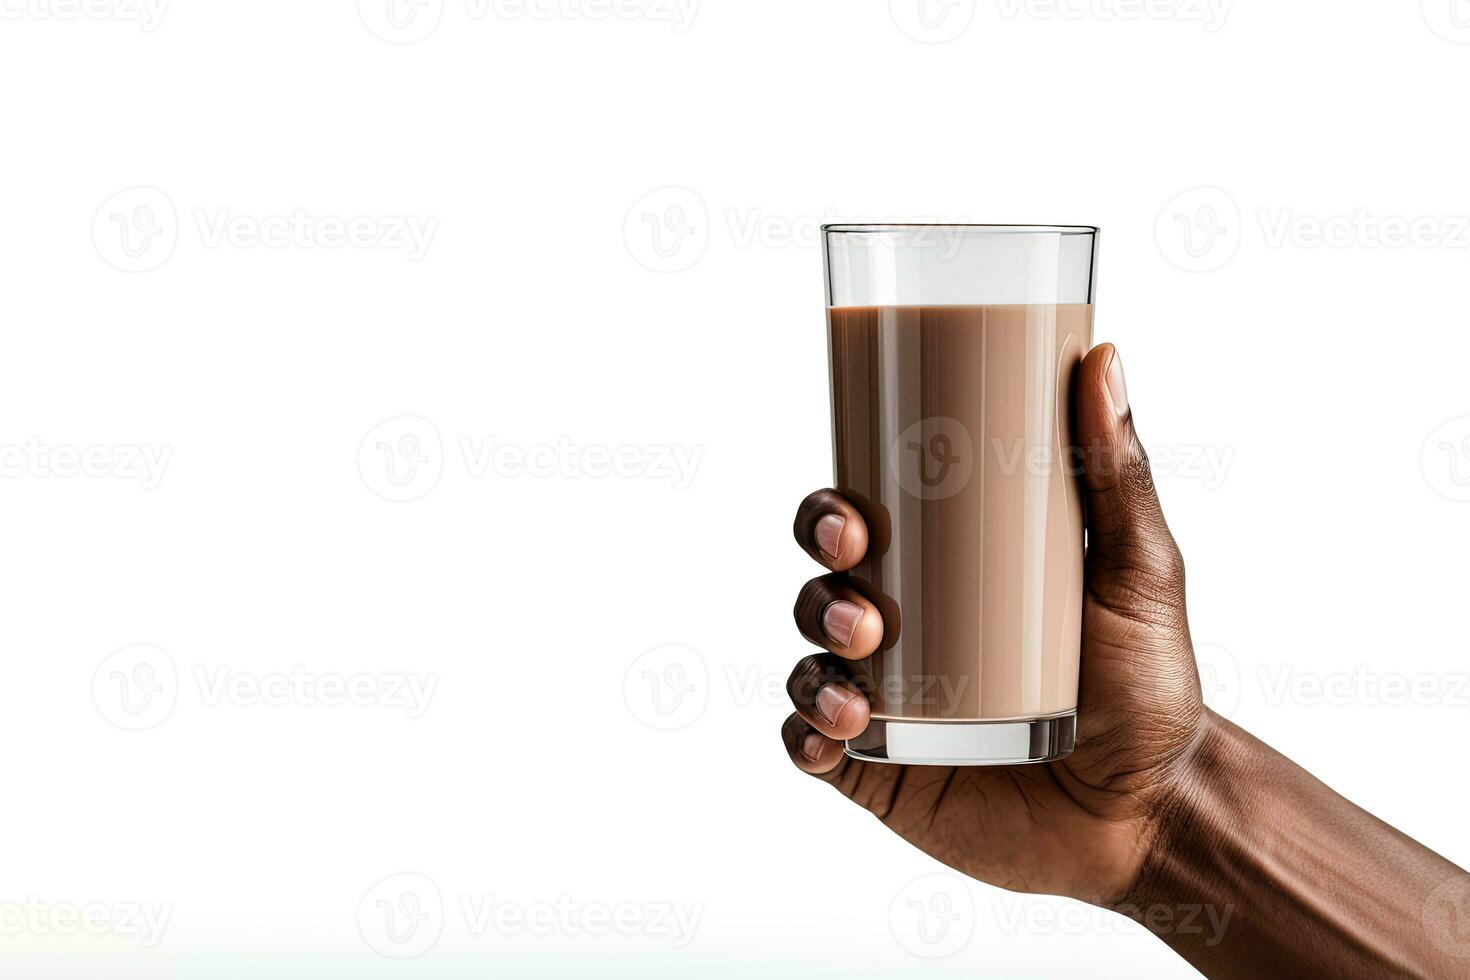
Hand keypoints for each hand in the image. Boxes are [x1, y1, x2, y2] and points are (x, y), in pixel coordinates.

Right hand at [781, 343, 1207, 905]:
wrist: (1153, 812)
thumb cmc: (1149, 685)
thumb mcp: (1139, 572)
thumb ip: (1118, 472)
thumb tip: (1103, 357)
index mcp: (946, 572)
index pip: (863, 523)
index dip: (830, 512)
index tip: (853, 515)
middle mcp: (905, 629)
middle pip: (821, 583)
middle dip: (818, 578)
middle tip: (858, 590)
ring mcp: (889, 700)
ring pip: (810, 659)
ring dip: (813, 653)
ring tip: (862, 661)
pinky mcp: (881, 769)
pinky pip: (812, 744)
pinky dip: (805, 733)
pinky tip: (831, 731)